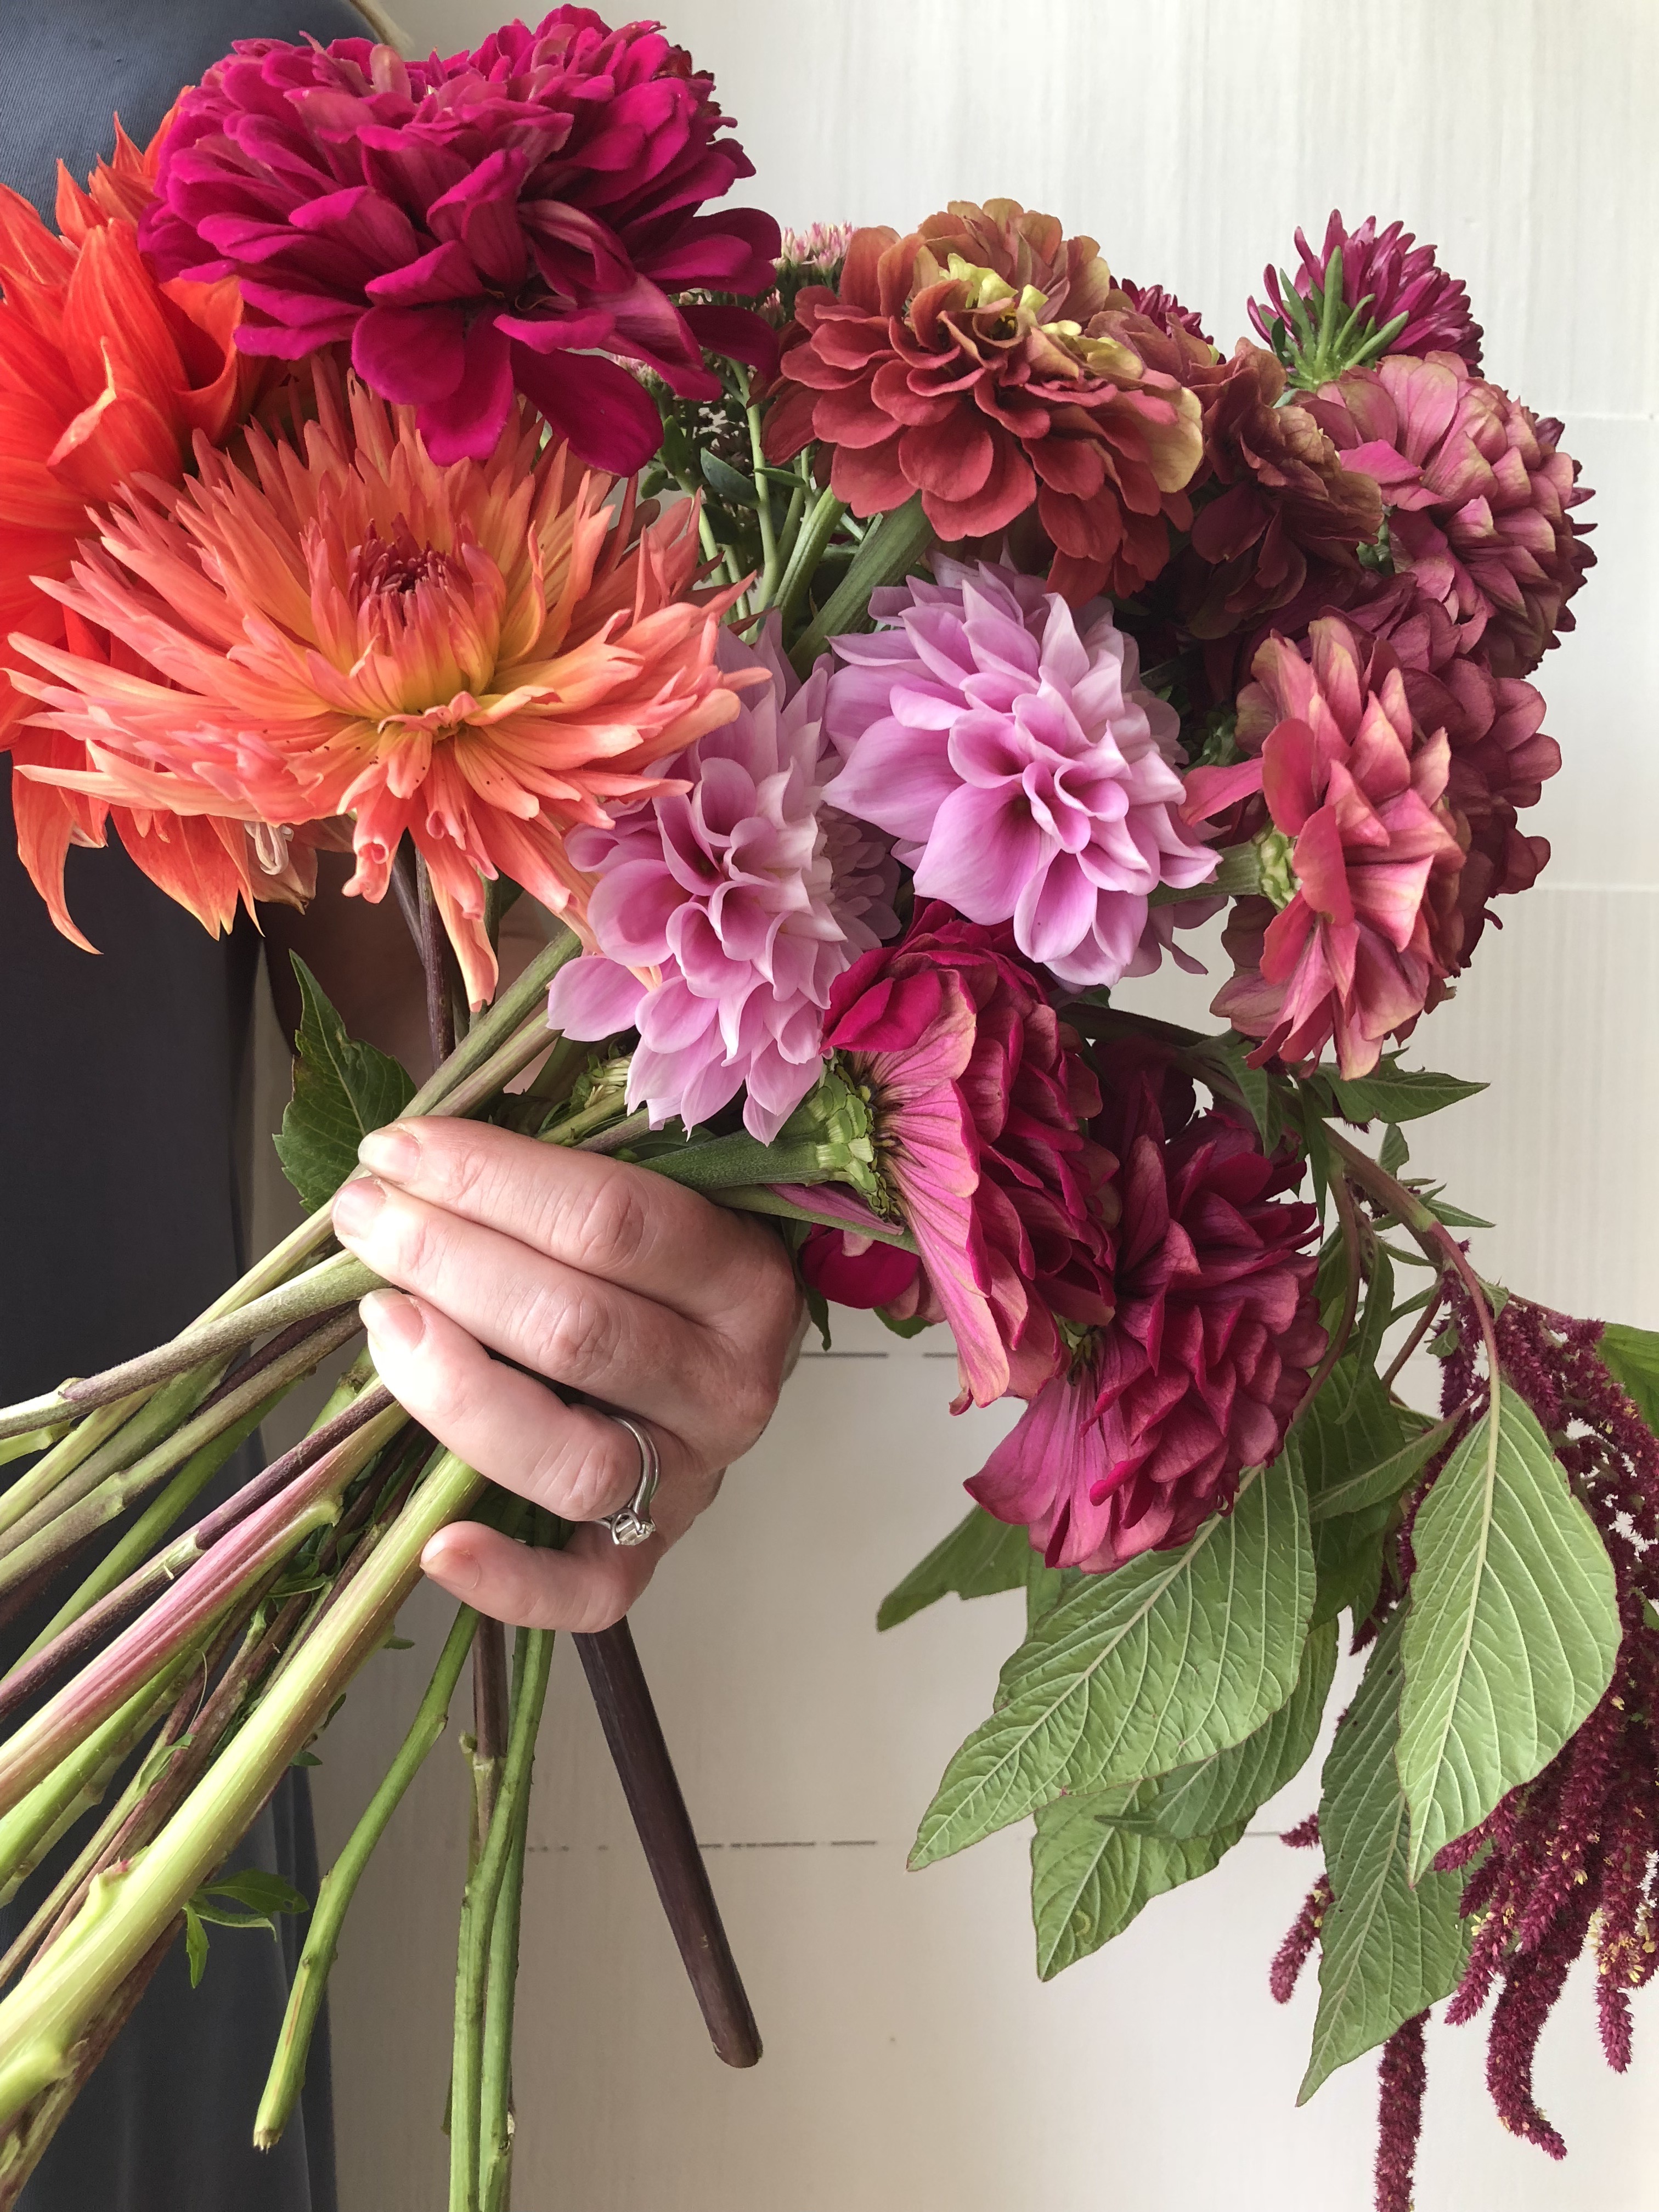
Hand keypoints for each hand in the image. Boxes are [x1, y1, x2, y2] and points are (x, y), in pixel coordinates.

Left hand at [330, 1119, 803, 1629]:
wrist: (717, 1355)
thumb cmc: (651, 1262)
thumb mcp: (639, 1189)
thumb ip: (553, 1161)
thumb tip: (420, 1134)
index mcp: (744, 1277)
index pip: (612, 1220)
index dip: (490, 1179)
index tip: (395, 1147)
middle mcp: (733, 1386)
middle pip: (577, 1329)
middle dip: (448, 1260)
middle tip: (363, 1214)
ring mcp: (692, 1480)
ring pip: (572, 1460)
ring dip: (455, 1387)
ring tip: (380, 1319)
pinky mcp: (648, 1555)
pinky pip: (587, 1592)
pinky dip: (511, 1579)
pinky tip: (437, 1545)